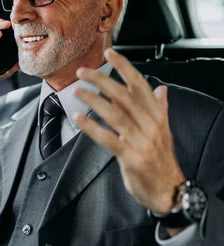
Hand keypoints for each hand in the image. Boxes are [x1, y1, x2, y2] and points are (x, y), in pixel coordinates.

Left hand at [74, 48, 185, 213]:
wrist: (169, 191)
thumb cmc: (162, 160)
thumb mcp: (163, 131)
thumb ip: (160, 108)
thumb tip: (160, 89)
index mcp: (158, 116)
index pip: (141, 85)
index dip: (125, 68)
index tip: (110, 54)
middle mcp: (151, 125)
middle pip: (125, 96)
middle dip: (103, 81)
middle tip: (84, 72)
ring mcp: (141, 141)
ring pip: (116, 115)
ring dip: (94, 100)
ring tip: (77, 91)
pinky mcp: (131, 157)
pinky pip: (109, 139)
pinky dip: (92, 128)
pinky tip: (79, 118)